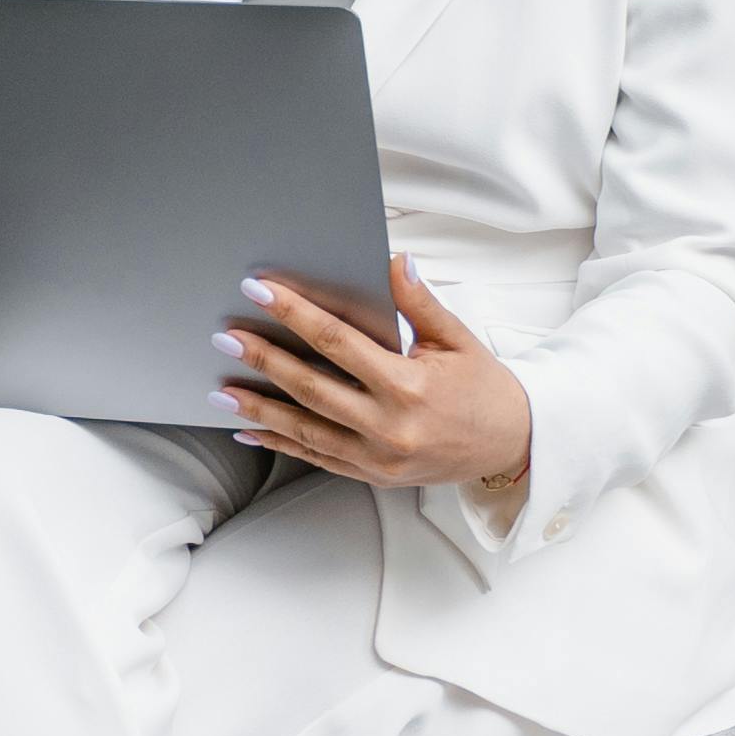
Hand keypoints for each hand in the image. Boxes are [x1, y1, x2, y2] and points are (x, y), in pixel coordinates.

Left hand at [223, 256, 534, 518]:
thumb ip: (419, 302)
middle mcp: (389, 425)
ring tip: (222, 388)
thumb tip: (392, 260)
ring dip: (260, 407)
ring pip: (305, 428)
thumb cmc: (485, 389)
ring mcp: (377, 457)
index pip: (339, 342)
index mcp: (409, 385)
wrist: (512, 446)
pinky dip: (280, 442)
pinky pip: (317, 457)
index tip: (262, 292)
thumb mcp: (458, 339)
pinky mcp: (372, 475)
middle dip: (264, 358)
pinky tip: (250, 428)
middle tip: (226, 336)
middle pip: (311, 387)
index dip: (296, 314)